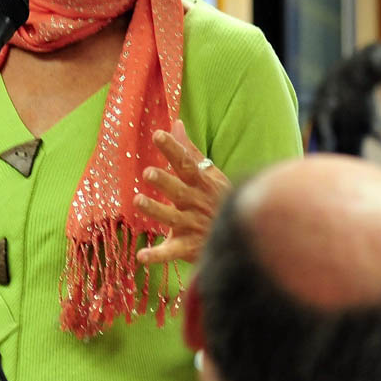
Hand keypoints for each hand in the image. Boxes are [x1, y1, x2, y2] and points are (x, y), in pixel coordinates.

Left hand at [134, 120, 230, 264]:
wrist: (243, 238)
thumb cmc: (218, 200)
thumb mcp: (210, 174)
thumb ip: (190, 151)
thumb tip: (176, 123)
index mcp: (201, 184)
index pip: (185, 163)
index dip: (172, 149)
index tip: (158, 134)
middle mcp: (195, 203)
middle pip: (178, 190)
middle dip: (164, 181)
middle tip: (148, 172)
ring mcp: (191, 226)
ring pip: (172, 218)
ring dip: (155, 211)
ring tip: (138, 201)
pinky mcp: (187, 248)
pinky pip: (171, 253)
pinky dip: (157, 255)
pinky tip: (141, 256)